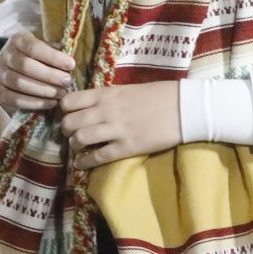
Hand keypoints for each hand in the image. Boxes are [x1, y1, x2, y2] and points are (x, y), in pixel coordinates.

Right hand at [0, 32, 76, 112]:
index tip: (71, 65)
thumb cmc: (37, 55)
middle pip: (26, 67)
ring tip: (61, 93)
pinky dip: (35, 103)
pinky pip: (15, 100)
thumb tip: (70, 62)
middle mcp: (5, 56)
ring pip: (20, 84)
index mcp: (18, 40)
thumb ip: (56, 51)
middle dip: (50, 76)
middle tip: (67, 82)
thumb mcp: (45, 46)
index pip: (34, 47)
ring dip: (44, 91)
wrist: (13, 65)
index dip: (54, 57)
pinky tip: (51, 103)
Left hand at [58, 83, 180, 168]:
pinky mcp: (126, 147)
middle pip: (69, 123)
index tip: (71, 114)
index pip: (70, 101)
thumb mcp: (131, 89)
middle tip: (73, 133)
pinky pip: (96, 157)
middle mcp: (106, 111)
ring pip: (79, 139)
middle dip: (67, 130)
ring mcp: (116, 130)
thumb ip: (110, 98)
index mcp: (107, 94)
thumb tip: (94, 107)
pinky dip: (84, 162)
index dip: (65, 110)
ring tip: (80, 147)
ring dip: (75, 145)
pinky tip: (82, 164)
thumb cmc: (163, 94)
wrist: (187, 108)